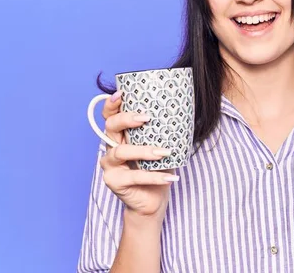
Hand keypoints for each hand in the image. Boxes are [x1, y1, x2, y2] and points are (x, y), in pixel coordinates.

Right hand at [99, 91, 178, 218]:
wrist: (152, 200)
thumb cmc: (156, 169)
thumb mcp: (160, 146)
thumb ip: (162, 131)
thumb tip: (183, 109)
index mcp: (120, 135)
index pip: (109, 115)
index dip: (111, 104)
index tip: (121, 93)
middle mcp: (110, 147)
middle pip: (110, 127)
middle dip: (127, 119)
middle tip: (146, 118)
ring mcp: (109, 165)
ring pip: (122, 152)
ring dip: (145, 151)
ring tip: (165, 152)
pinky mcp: (113, 182)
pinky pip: (134, 176)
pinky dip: (154, 177)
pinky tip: (170, 177)